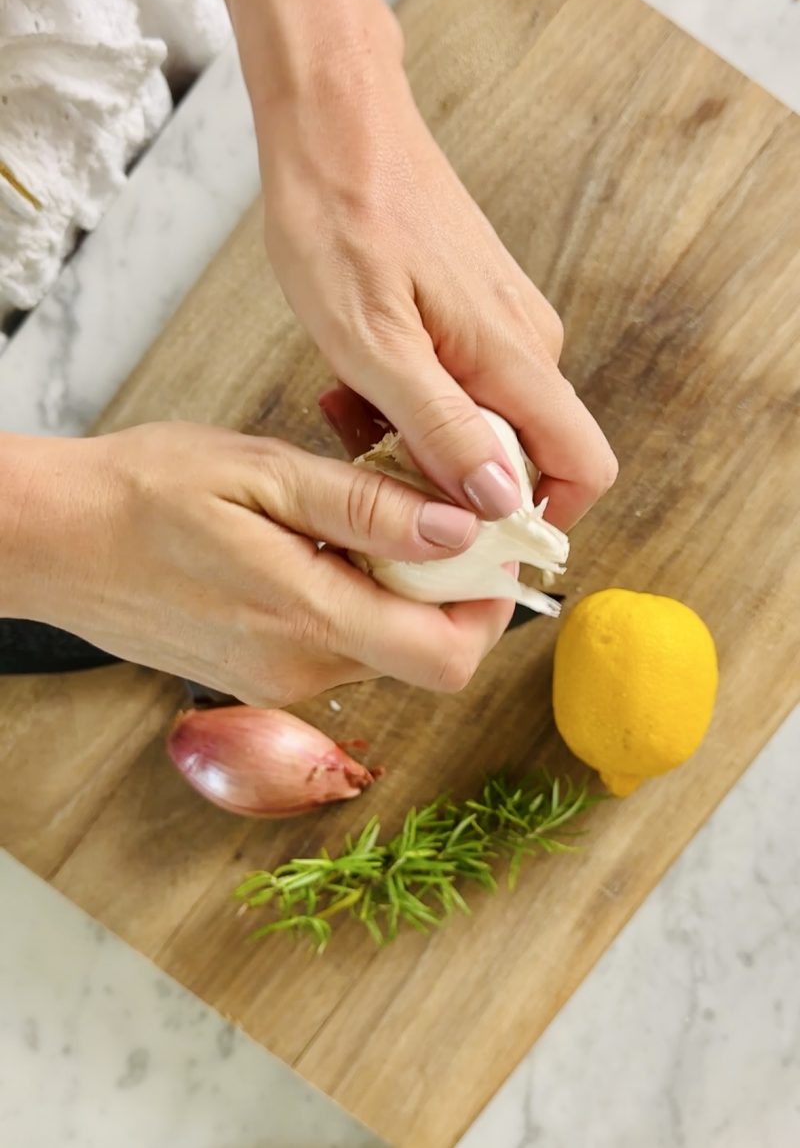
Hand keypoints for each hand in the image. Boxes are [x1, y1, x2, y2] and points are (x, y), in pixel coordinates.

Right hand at [5, 425, 511, 702]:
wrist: (54, 539)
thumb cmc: (144, 492)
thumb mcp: (261, 473)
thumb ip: (365, 507)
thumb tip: (460, 528)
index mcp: (306, 621)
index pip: (447, 655)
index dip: (489, 606)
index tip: (487, 545)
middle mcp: (298, 673)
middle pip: (424, 656)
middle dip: (450, 594)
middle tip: (430, 516)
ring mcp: (275, 685)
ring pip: (382, 650)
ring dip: (399, 592)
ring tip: (362, 520)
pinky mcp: (256, 678)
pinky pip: (337, 648)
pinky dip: (354, 601)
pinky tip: (320, 547)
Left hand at [257, 47, 617, 530]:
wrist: (336, 120)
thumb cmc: (342, 217)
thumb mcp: (372, 342)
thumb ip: (439, 426)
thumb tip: (499, 499)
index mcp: (513, 357)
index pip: (583, 467)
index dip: (536, 517)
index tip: (464, 530)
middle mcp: (527, 344)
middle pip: (526, 455)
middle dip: (453, 479)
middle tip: (372, 454)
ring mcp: (503, 323)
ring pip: (485, 422)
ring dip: (421, 438)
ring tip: (349, 407)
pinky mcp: (474, 309)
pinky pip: (461, 383)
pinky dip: (412, 398)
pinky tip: (356, 377)